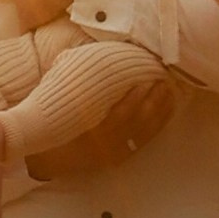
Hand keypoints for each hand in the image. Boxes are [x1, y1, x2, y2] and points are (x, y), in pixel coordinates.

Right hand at [26, 76, 176, 180]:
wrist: (48, 159)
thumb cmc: (53, 126)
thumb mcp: (61, 106)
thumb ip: (76, 86)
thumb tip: (91, 58)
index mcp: (90, 132)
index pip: (119, 116)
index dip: (135, 99)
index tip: (145, 81)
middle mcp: (106, 145)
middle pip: (138, 121)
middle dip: (153, 100)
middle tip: (162, 79)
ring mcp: (116, 152)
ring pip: (145, 130)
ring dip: (161, 110)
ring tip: (169, 90)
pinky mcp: (122, 156)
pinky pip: (145, 140)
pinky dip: (160, 123)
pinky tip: (168, 109)